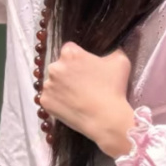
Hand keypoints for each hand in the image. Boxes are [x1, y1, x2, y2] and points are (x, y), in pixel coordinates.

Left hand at [40, 42, 136, 157]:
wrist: (106, 118)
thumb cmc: (113, 88)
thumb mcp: (120, 62)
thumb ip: (113, 50)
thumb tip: (112, 47)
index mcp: (70, 53)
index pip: (70, 50)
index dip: (79, 59)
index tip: (86, 69)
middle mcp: (54, 66)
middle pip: (60, 66)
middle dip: (69, 73)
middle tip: (83, 85)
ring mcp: (48, 85)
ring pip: (54, 82)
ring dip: (62, 87)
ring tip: (77, 97)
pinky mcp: (45, 101)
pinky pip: (50, 98)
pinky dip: (58, 101)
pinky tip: (71, 106)